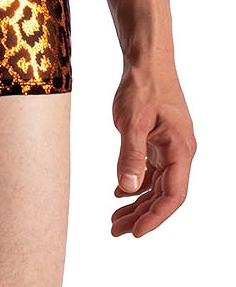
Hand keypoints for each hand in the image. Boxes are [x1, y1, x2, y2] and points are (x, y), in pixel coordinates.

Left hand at [110, 62, 195, 236]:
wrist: (146, 61)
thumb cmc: (142, 86)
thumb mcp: (131, 122)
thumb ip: (130, 155)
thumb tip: (126, 188)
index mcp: (180, 150)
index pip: (172, 195)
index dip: (155, 217)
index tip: (135, 233)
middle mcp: (179, 152)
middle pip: (163, 194)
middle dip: (140, 215)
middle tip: (115, 230)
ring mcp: (169, 147)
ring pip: (156, 184)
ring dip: (136, 202)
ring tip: (114, 219)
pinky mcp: (158, 140)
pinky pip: (150, 170)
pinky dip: (135, 183)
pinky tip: (119, 193)